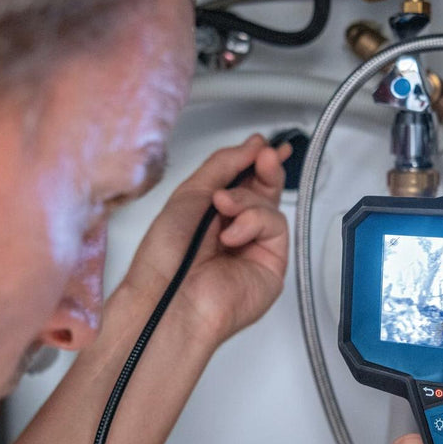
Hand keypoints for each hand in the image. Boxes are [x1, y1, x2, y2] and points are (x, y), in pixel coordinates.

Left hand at [118, 134, 291, 346]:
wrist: (170, 297)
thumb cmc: (166, 255)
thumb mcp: (190, 194)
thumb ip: (223, 165)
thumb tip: (252, 146)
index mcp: (212, 213)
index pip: (242, 181)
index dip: (254, 161)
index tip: (263, 146)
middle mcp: (235, 230)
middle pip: (263, 192)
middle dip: (265, 170)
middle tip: (265, 157)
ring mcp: (255, 248)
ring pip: (270, 205)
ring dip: (247, 200)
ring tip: (224, 207)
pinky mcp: (272, 265)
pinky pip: (276, 227)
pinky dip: (254, 222)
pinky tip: (232, 235)